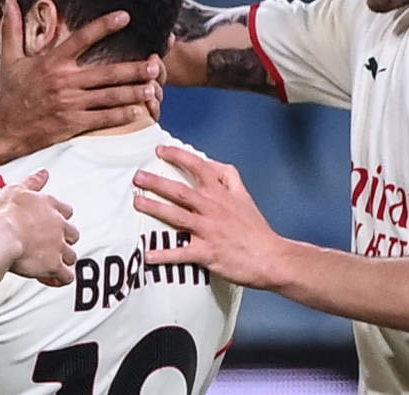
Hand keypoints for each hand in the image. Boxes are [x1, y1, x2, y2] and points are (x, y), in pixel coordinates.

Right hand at [0, 0, 163, 153]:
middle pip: (107, 73)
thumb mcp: (10, 60)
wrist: (5, 130)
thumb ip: (12, 29)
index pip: (82, 39)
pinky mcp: (73, 123)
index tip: (125, 17)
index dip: (105, 26)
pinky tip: (138, 110)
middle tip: (155, 62)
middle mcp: (65, 81)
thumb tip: (10, 0)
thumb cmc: (10, 94)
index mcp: (52, 62)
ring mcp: (71, 104)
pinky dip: (122, 115)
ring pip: (110, 96)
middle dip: (134, 68)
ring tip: (153, 85)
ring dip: (134, 91)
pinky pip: (103, 118)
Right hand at [0, 170, 79, 284]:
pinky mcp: (54, 264)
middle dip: (63, 241)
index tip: (47, 225)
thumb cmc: (2, 214)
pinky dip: (60, 279)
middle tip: (46, 246)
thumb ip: (32, 181)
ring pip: (71, 256)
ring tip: (45, 264)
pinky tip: (49, 279)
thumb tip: (44, 172)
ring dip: (61, 261)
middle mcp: (58, 224)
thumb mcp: (15, 189)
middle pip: (73, 234)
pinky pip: (66, 276)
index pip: (66, 211)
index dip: (58, 219)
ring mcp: (58, 245)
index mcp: (50, 204)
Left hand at [132, 145, 281, 288]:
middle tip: (137, 177)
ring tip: (137, 203)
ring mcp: (208, 231)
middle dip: (156, 182)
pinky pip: (181, 253)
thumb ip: (229, 177)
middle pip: (180, 191)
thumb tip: (212, 163)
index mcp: (221, 194)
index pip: (198, 167)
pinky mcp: (206, 253)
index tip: (160, 150)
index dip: (178, 156)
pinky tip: (147, 255)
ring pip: (176, 216)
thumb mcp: (244, 196)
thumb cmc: (255, 228)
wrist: (271, 257)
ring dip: (154, 209)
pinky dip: (163, 254)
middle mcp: (212, 209)